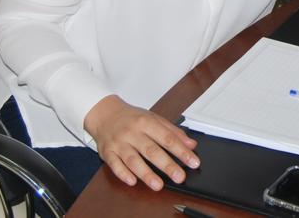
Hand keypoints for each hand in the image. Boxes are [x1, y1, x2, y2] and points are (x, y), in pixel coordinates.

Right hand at [84, 95, 199, 189]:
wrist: (105, 114)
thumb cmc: (132, 118)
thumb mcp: (154, 118)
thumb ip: (173, 132)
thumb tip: (191, 144)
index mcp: (146, 122)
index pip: (167, 138)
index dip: (182, 151)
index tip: (193, 162)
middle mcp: (132, 133)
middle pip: (151, 150)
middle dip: (167, 165)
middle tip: (179, 177)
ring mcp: (119, 143)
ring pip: (133, 160)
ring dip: (146, 174)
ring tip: (158, 185)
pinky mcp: (107, 153)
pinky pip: (114, 165)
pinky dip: (123, 174)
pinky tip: (132, 181)